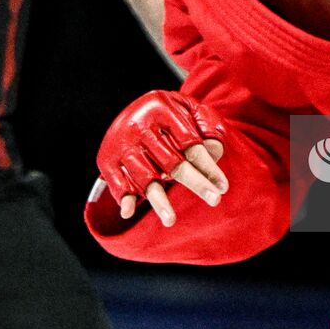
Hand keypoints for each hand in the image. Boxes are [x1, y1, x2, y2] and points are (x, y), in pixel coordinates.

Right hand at [96, 90, 228, 226]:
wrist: (133, 109)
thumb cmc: (168, 115)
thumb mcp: (188, 109)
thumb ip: (206, 126)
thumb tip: (214, 152)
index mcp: (160, 108)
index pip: (189, 143)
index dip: (208, 166)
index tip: (223, 186)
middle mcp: (138, 126)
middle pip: (171, 162)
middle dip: (195, 182)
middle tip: (215, 199)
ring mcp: (121, 144)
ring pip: (144, 177)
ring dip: (159, 201)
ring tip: (171, 220)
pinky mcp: (107, 160)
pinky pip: (117, 183)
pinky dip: (123, 197)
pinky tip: (129, 211)